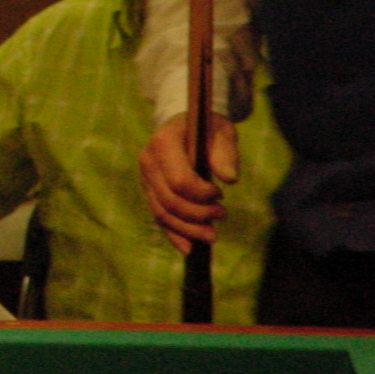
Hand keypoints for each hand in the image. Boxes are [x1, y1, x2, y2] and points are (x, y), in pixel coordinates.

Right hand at [139, 112, 238, 252]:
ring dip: (188, 229)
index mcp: (163, 142)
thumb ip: (225, 152)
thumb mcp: (222, 131)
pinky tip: (190, 248)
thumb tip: (230, 179)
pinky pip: (158, 216)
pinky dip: (174, 234)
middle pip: (170, 201)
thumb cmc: (207, 128)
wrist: (185, 125)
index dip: (201, 195)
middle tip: (223, 215)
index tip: (220, 193)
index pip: (179, 181)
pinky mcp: (149, 190)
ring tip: (213, 235)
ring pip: (162, 213)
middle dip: (198, 215)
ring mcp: (145, 177)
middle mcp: (147, 160)